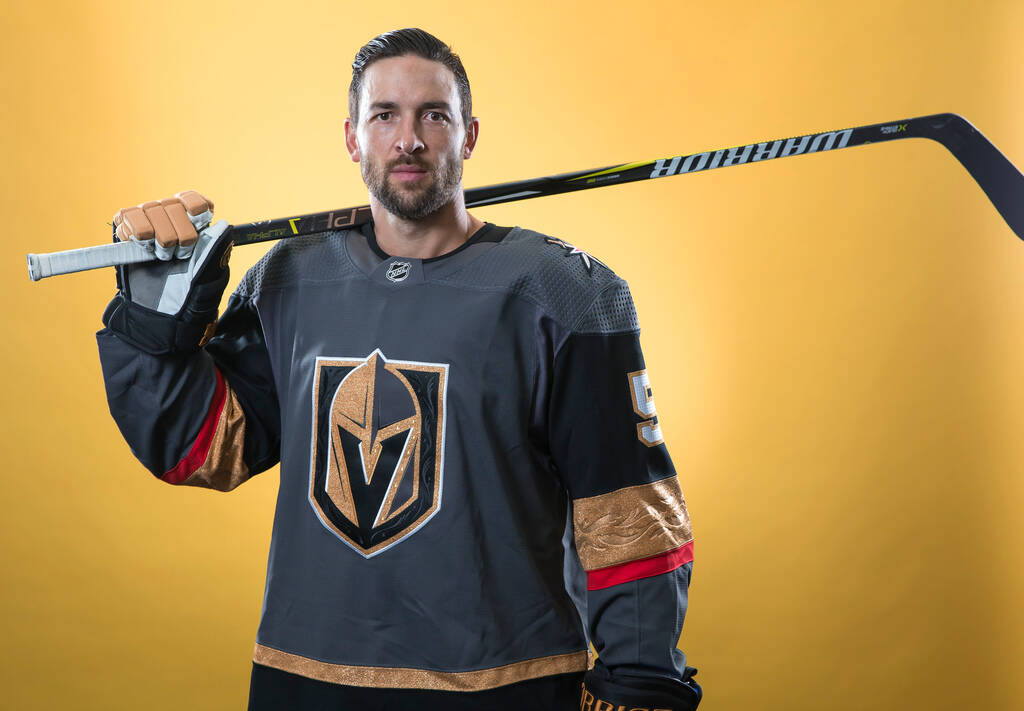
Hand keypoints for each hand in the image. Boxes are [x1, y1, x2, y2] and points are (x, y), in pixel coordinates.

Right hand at [103, 191, 233, 355]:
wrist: (157, 314)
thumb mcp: (209, 276)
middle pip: (174, 205)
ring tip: (161, 257)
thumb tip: (224, 225)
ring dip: (158, 237)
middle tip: (178, 256)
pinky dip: (137, 234)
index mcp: (196, 227)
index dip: (195, 208)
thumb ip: (216, 249)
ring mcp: (149, 224)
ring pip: (151, 208)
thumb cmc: (189, 296)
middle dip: (179, 234)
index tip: (197, 222)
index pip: (195, 201)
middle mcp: (172, 221)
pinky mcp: (127, 230)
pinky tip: (142, 249)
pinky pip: (129, 217)